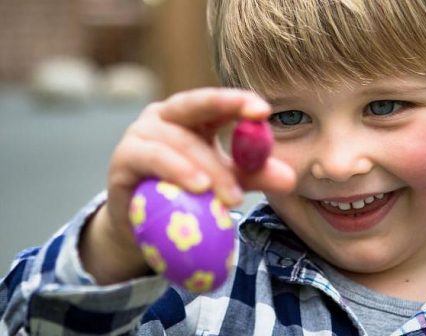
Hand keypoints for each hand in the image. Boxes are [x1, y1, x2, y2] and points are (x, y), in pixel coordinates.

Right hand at [80, 88, 295, 283]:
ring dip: (208, 166)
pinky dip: (176, 170)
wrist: (140, 227)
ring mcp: (140, 135)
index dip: (239, 100)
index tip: (264, 109)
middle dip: (227, 106)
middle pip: (195, 104)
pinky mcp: (124, 159)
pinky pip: (152, 158)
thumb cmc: (185, 197)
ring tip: (232, 194)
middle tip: (258, 118)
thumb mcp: (226, 183)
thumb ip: (254, 176)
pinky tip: (198, 186)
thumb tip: (291, 178)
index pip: (217, 101)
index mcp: (191, 118)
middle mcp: (164, 118)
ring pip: (179, 141)